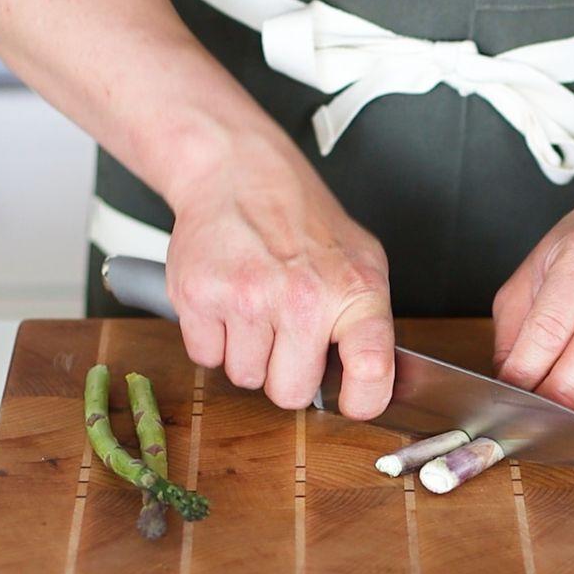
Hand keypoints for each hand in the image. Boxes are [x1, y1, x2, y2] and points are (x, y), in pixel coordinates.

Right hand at [163, 128, 393, 416]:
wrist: (239, 173)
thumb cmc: (303, 222)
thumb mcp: (362, 262)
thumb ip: (369, 323)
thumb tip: (372, 383)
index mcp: (355, 291)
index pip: (372, 369)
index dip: (363, 400)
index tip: (352, 401)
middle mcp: (304, 298)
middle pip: (291, 393)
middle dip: (286, 374)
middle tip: (285, 333)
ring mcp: (249, 298)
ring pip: (245, 378)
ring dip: (247, 354)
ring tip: (256, 308)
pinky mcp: (200, 295)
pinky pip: (205, 357)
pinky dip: (213, 338)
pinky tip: (227, 301)